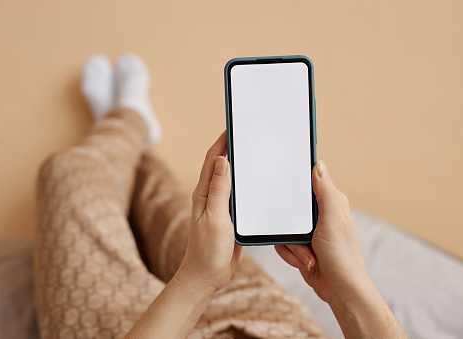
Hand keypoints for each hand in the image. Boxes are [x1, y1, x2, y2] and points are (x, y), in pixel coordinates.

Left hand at [178, 131, 241, 291]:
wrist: (206, 276)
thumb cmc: (207, 250)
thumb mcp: (215, 218)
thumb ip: (219, 190)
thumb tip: (222, 160)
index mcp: (203, 193)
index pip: (213, 159)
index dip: (222, 140)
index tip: (234, 125)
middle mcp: (210, 195)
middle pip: (222, 164)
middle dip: (232, 146)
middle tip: (248, 133)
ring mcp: (220, 205)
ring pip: (232, 178)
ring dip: (241, 164)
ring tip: (256, 151)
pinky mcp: (229, 216)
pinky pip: (239, 194)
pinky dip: (247, 184)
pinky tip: (258, 183)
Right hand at [275, 160, 369, 302]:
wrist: (339, 290)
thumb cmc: (343, 258)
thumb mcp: (333, 221)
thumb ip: (325, 192)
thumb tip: (318, 165)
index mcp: (331, 203)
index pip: (309, 183)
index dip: (296, 183)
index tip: (286, 186)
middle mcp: (320, 214)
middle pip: (289, 207)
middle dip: (291, 228)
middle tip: (305, 239)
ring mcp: (309, 231)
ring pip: (283, 228)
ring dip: (293, 246)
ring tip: (309, 256)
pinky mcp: (300, 245)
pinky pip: (282, 243)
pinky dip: (290, 255)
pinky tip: (305, 261)